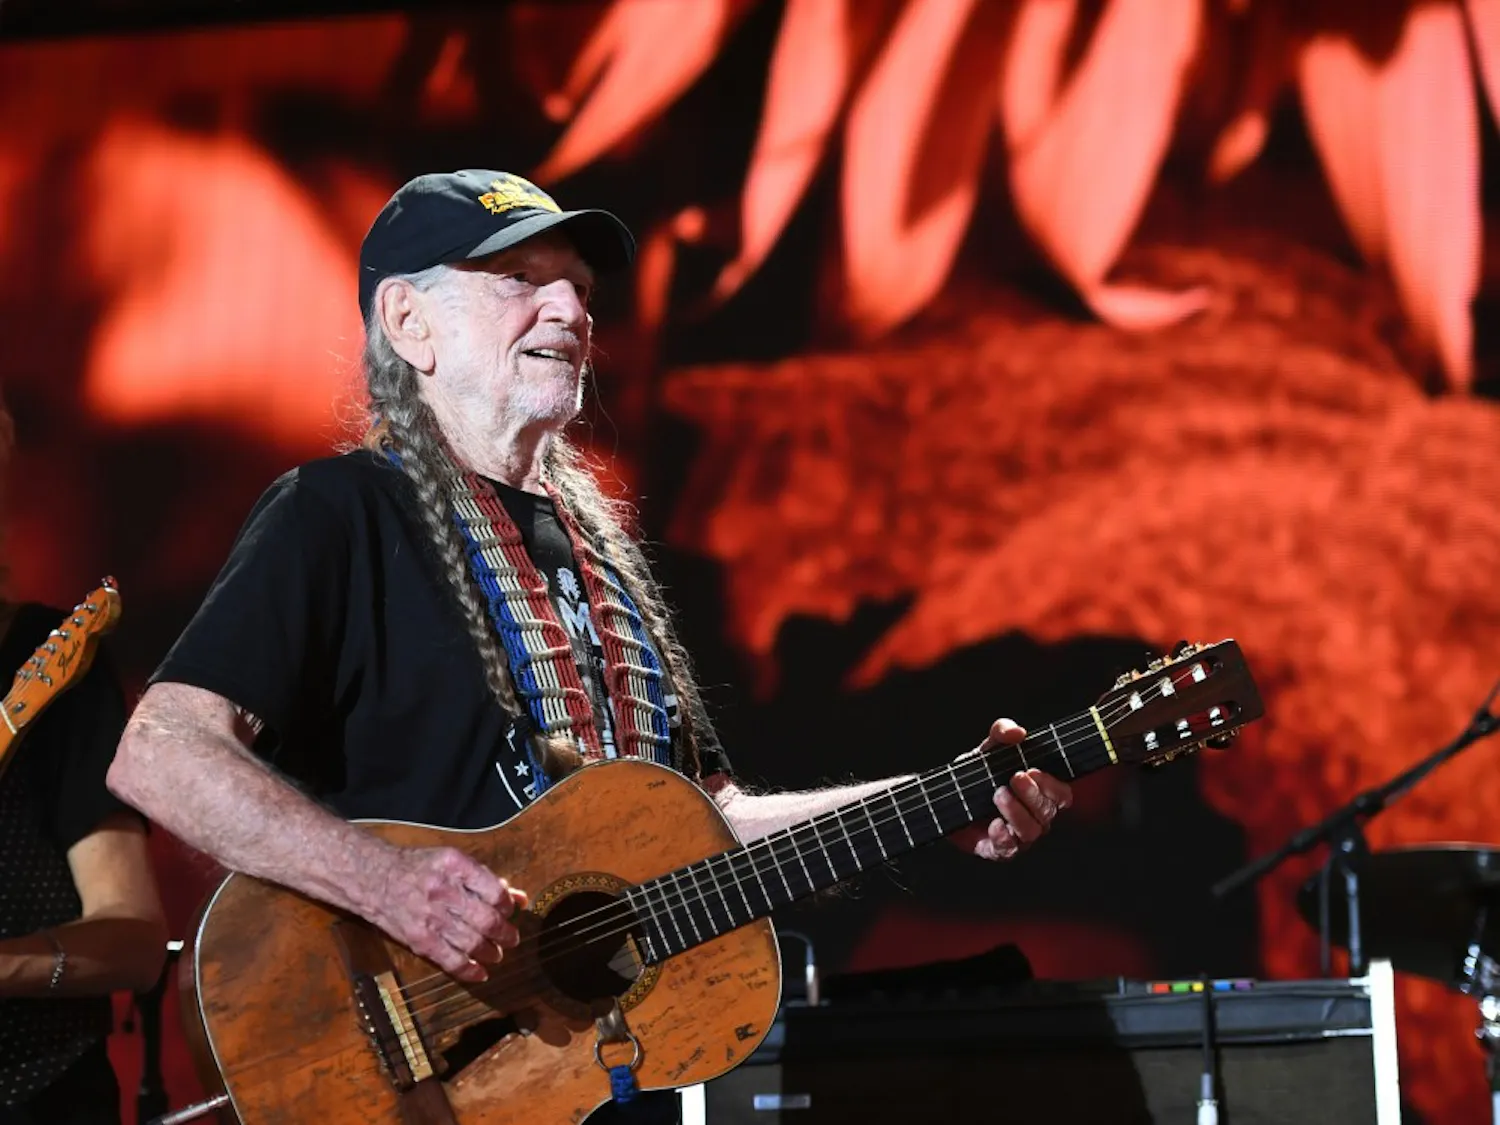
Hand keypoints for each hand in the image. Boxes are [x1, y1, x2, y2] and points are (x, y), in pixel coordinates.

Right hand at [365, 845, 527, 982]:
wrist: (374, 878)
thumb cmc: (418, 867)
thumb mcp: (452, 862)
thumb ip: (486, 879)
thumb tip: (520, 899)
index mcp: (455, 865)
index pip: (494, 891)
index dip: (507, 906)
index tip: (510, 912)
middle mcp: (443, 890)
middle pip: (486, 919)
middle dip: (505, 934)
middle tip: (512, 939)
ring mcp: (430, 916)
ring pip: (472, 941)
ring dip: (491, 952)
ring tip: (497, 954)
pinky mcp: (418, 939)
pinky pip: (450, 959)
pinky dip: (469, 969)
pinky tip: (480, 972)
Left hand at [951, 718, 1072, 860]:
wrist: (948, 794)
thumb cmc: (978, 772)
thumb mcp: (989, 748)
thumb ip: (1002, 732)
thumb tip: (1017, 732)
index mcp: (1040, 794)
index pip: (1062, 796)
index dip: (1052, 786)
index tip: (1033, 771)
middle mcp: (1034, 818)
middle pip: (1047, 813)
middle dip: (1033, 795)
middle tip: (1015, 778)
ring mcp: (1018, 836)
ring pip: (1030, 832)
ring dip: (1017, 813)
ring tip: (999, 794)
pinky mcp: (997, 849)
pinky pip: (1008, 850)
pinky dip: (1003, 838)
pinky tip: (993, 823)